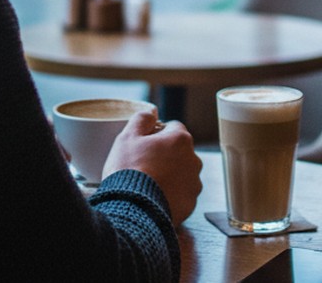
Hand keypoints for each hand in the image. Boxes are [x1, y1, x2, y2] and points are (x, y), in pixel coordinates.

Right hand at [102, 109, 201, 225]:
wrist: (132, 209)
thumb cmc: (128, 171)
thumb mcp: (127, 137)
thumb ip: (141, 119)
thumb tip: (151, 113)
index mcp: (180, 139)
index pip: (172, 128)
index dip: (156, 134)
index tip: (144, 144)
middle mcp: (193, 160)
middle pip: (179, 151)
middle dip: (165, 155)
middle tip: (143, 165)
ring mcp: (193, 183)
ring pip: (181, 173)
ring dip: (170, 175)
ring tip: (148, 184)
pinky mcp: (190, 204)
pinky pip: (181, 194)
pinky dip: (171, 194)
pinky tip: (154, 197)